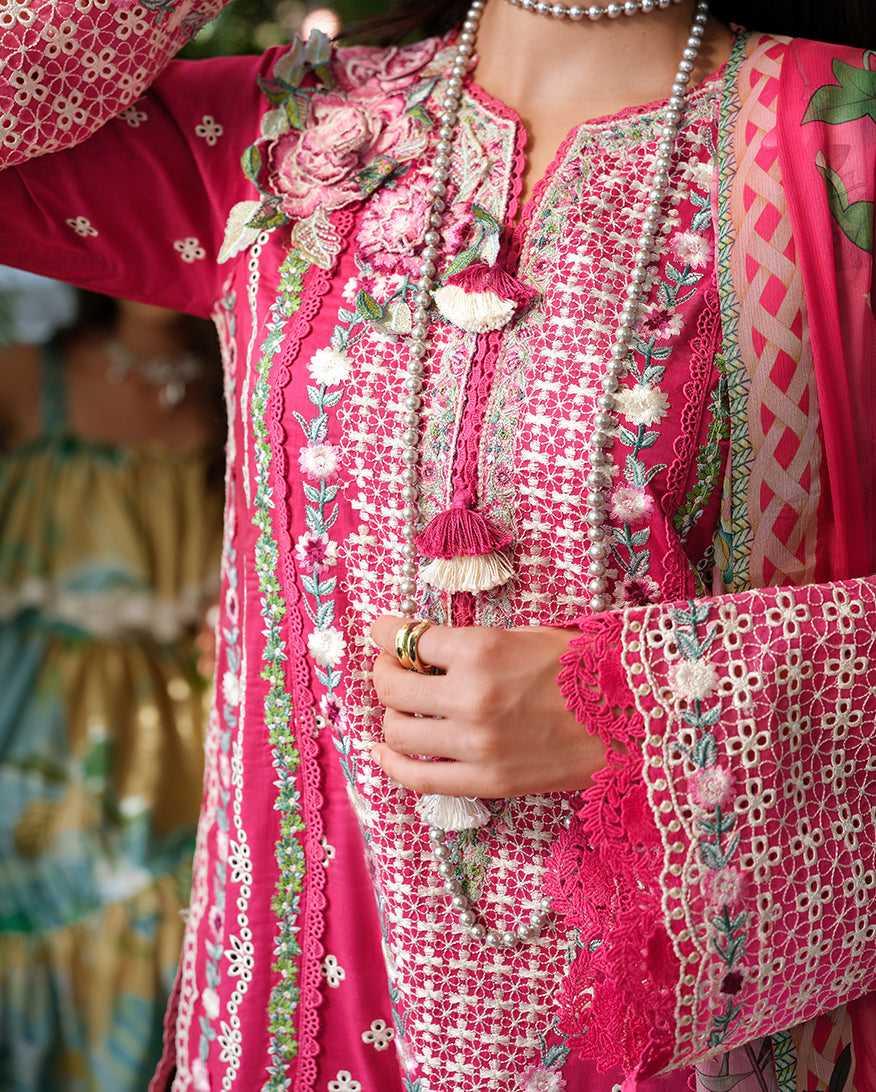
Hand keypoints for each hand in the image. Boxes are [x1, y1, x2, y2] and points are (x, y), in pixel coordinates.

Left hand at [369, 615, 608, 798]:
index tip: (383, 632)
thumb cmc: (585, 669)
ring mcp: (476, 745)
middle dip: (384, 671)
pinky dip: (393, 764)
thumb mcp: (527, 635)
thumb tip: (423, 646)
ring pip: (397, 732)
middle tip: (391, 666)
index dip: (386, 633)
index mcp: (482, 649)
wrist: (634, 721)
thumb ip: (472, 644)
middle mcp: (471, 696)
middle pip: (392, 686)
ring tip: (403, 708)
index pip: (408, 639)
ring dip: (391, 715)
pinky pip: (418, 779)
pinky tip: (388, 752)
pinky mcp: (486, 782)